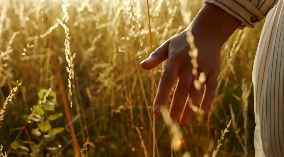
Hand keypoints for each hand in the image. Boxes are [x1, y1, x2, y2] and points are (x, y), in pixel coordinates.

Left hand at [140, 3, 240, 124]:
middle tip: (171, 123)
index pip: (167, 80)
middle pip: (182, 88)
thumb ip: (156, 57)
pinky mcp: (214, 71)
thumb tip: (142, 66)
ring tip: (185, 122)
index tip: (156, 111)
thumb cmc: (183, 42)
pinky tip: (203, 112)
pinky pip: (212, 87)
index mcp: (175, 59)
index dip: (162, 96)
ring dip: (191, 107)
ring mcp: (203, 68)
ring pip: (197, 90)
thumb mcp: (168, 46)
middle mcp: (189, 64)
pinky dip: (208, 99)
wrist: (208, 31)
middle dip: (177, 106)